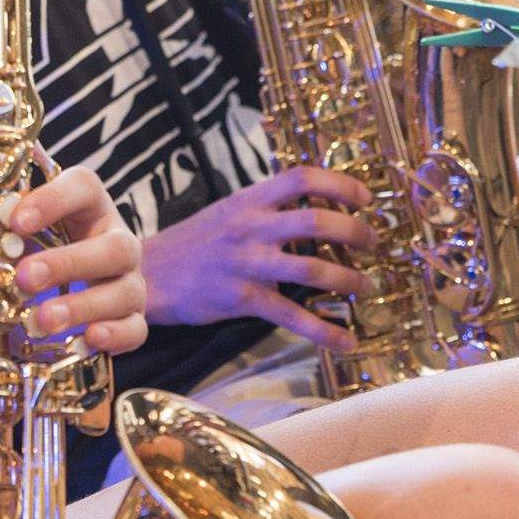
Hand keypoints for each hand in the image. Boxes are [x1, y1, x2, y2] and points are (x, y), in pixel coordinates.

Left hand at [2, 166, 147, 355]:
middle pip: (113, 247)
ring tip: (41, 320)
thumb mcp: (27, 229)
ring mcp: (130, 281)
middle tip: (25, 278)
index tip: (15, 222)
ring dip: (82, 307)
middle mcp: (119, 241)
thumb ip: (10, 222)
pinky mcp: (133, 317)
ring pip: (123, 292)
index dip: (51, 201)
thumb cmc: (45, 245)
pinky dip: (113, 337)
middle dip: (68, 264)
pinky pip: (135, 329)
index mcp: (91, 206)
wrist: (77, 280)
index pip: (82, 188)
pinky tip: (84, 341)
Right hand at [138, 168, 375, 346]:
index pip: (301, 177)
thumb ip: (268, 211)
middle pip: (316, 220)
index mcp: (249, 200)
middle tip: (372, 243)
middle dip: (355, 232)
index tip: (365, 197)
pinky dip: (324, 331)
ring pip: (310, 269)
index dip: (341, 184)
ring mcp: (245, 263)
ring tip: (364, 285)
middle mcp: (249, 227)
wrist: (146, 274)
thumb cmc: (194, 244)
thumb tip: (316, 212)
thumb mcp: (229, 213)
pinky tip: (346, 341)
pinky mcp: (240, 298)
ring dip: (348, 279)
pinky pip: (291, 316)